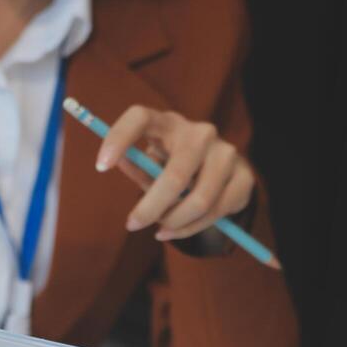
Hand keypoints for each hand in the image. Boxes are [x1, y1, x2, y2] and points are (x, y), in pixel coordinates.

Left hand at [95, 106, 254, 242]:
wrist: (221, 176)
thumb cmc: (174, 168)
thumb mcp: (151, 167)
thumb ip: (137, 167)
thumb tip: (115, 163)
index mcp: (168, 123)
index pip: (140, 117)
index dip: (119, 138)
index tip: (101, 166)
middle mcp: (200, 132)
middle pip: (175, 174)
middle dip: (150, 208)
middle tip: (132, 225)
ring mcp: (227, 152)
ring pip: (199, 199)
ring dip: (174, 222)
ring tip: (160, 229)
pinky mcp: (244, 176)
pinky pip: (216, 212)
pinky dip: (191, 229)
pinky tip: (177, 230)